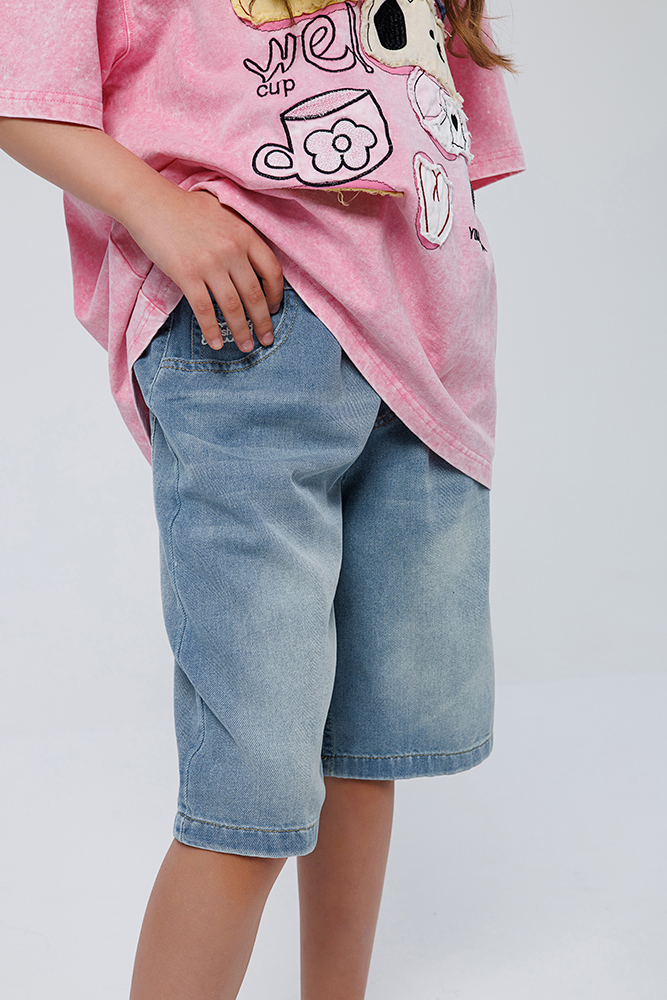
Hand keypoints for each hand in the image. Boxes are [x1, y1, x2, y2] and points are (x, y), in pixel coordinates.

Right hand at [126, 188, 282, 351]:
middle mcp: (232, 250)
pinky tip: (217, 344)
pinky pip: (205, 310)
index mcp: (245, 234)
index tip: (274, 309)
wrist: (150, 202)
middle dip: (263, 323)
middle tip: (266, 340)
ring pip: (233, 307)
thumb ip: (241, 236)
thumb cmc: (186, 208)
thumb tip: (254, 264)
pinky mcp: (187, 275)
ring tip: (246, 346)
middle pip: (255, 295)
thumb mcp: (224, 214)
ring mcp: (209, 264)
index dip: (276, 295)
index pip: (272, 271)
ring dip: (241, 332)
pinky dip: (212, 330)